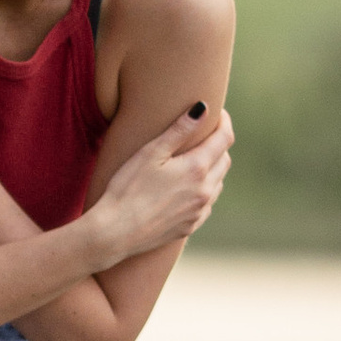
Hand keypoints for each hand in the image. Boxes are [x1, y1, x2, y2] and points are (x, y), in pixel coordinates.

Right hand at [84, 103, 234, 262]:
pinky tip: (188, 188)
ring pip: (218, 183)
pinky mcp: (190, 226)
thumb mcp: (151, 153)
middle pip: (224, 160)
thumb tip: (203, 108)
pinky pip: (207, 204)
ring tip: (195, 159)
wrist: (115, 232)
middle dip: (218, 144)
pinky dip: (204, 191)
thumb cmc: (127, 188)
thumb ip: (179, 130)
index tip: (217, 112)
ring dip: (213, 168)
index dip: (224, 122)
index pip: (224, 139)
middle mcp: (205, 191)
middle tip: (203, 134)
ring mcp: (199, 211)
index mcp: (196, 169)